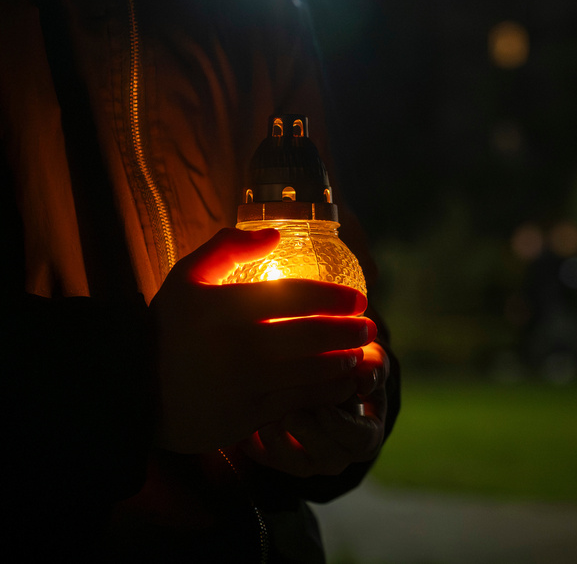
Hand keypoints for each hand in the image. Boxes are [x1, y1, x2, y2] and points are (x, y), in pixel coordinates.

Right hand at [151, 228, 374, 453]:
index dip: (335, 297)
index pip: (297, 295)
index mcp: (227, 305)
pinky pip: (300, 402)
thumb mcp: (186, 278)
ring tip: (359, 353)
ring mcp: (245, 384)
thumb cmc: (167, 329)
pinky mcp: (247, 417)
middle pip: (313, 333)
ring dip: (344, 361)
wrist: (133, 391)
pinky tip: (343, 383)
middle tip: (369, 326)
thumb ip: (227, 248)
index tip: (358, 299)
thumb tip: (275, 233)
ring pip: (312, 371)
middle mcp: (239, 344)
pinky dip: (328, 392)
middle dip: (350, 329)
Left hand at [240, 341, 390, 476]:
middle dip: (307, 434)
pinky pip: (265, 458)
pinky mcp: (277, 456)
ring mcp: (307, 459)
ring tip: (264, 421)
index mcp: (365, 435)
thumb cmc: (352, 367)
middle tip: (289, 415)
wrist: (323, 376)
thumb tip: (365, 379)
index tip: (324, 408)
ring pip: (294, 463)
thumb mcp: (369, 362)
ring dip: (279, 443)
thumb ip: (373, 367)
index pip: (359, 438)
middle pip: (326, 455)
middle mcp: (338, 454)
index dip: (342, 425)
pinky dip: (253, 443)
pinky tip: (243, 424)